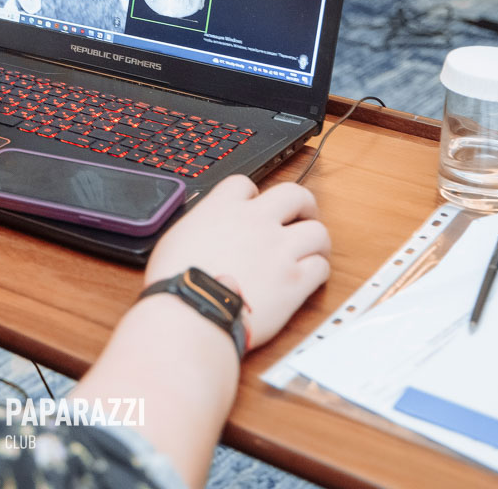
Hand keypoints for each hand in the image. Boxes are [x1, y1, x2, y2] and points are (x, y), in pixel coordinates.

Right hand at [144, 178, 329, 349]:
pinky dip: (318, 270)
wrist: (192, 312)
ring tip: (312, 251)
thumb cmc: (177, 282)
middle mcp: (256, 222)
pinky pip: (320, 267)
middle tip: (302, 216)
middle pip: (295, 194)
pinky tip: (309, 278)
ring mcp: (279, 250)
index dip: (253, 194)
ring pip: (317, 230)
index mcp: (223, 209)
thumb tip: (204, 231)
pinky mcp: (294, 281)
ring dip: (317, 240)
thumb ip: (200, 226)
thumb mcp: (177, 238)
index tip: (255, 206)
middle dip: (304, 204)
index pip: (246, 185)